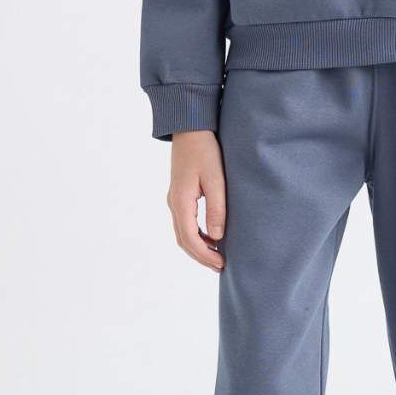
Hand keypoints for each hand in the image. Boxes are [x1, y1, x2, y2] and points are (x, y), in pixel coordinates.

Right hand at [167, 129, 226, 271]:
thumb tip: (218, 237)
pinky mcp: (180, 195)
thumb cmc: (204, 150)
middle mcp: (174, 203)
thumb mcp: (215, 179)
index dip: (205, 255)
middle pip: (183, 240)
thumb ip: (216, 208)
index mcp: (181, 202)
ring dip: (199, 247)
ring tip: (218, 255)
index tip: (222, 264)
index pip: (190, 239)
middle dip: (201, 256)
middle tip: (221, 266)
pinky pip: (185, 223)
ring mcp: (175, 199)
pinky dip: (197, 235)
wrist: (190, 128)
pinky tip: (212, 236)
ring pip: (183, 233)